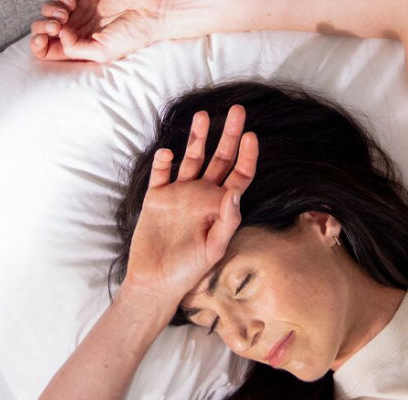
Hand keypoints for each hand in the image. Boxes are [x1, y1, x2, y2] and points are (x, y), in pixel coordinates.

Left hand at [29, 0, 168, 62]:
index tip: (43, 39)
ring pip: (48, 13)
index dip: (39, 45)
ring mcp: (78, 13)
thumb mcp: (103, 53)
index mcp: (78, 50)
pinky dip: (61, 0)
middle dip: (42, 28)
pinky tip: (72, 4)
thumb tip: (60, 36)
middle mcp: (75, 32)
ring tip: (64, 15)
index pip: (47, 50)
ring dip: (50, 13)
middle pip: (43, 31)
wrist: (149, 11)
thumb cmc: (131, 36)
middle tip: (56, 27)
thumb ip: (76, 50)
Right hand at [122, 105, 257, 317]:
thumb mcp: (214, 249)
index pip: (240, 175)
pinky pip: (161, 174)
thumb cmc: (188, 271)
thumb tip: (234, 193)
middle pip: (219, 158)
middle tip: (237, 110)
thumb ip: (226, 221)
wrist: (155, 281)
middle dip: (229, 134)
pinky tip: (167, 152)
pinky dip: (163, 161)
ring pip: (191, 158)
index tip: (252, 136)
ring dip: (198, 137)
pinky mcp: (156, 197)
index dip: (248, 156)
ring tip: (203, 116)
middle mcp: (202, 195)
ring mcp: (179, 194)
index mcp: (220, 206)